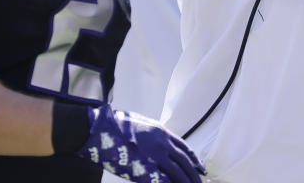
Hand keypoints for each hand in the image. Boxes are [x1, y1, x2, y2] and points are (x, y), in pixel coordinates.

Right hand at [76, 104, 205, 182]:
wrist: (103, 129)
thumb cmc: (119, 126)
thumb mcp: (143, 125)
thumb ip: (155, 135)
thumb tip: (161, 143)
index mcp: (162, 133)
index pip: (184, 148)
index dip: (194, 159)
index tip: (200, 168)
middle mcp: (162, 144)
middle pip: (185, 161)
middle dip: (194, 173)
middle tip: (200, 181)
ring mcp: (154, 157)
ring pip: (177, 172)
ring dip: (186, 181)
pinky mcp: (143, 168)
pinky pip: (162, 180)